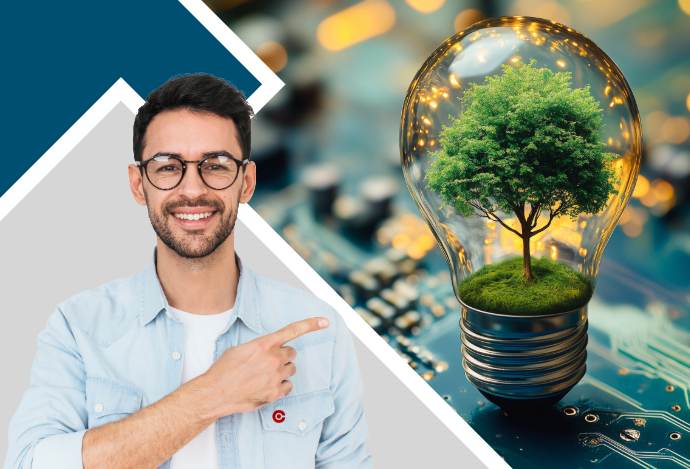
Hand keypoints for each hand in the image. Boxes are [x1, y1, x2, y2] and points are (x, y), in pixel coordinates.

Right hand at [195, 316, 329, 418]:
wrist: (215, 392)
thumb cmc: (224, 369)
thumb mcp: (241, 349)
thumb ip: (260, 347)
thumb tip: (268, 349)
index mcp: (264, 344)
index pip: (293, 330)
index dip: (311, 325)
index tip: (326, 321)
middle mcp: (273, 359)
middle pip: (292, 354)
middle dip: (283, 357)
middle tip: (267, 363)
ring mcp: (275, 376)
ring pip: (291, 370)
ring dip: (282, 371)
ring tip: (263, 376)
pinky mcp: (275, 393)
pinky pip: (288, 386)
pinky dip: (280, 386)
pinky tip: (265, 387)